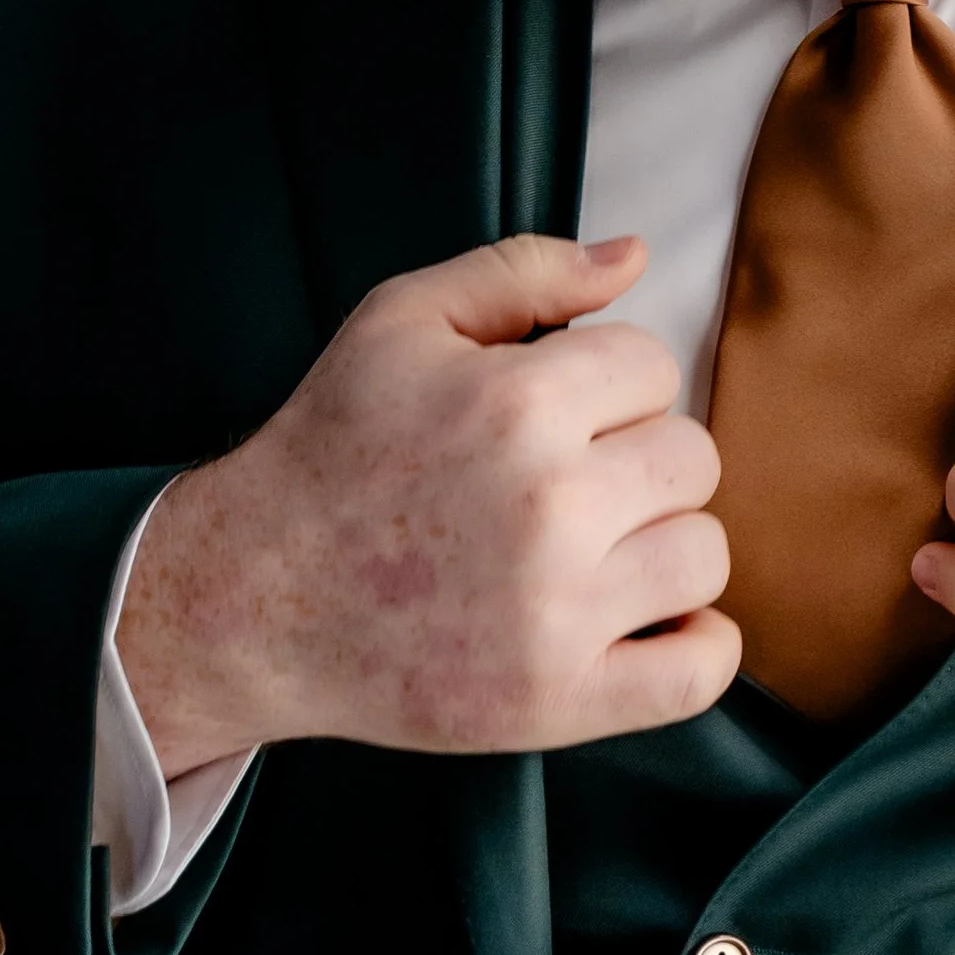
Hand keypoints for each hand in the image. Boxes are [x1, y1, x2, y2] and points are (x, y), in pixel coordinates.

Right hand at [118, 236, 739, 774]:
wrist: (249, 597)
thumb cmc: (331, 452)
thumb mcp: (401, 323)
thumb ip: (523, 273)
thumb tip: (633, 254)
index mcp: (517, 404)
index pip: (657, 369)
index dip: (610, 385)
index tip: (558, 416)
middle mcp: (548, 506)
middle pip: (691, 459)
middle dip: (636, 460)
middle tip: (567, 484)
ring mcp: (555, 613)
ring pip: (705, 554)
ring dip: (661, 546)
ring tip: (593, 549)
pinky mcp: (554, 700)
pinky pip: (699, 670)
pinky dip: (696, 646)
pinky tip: (645, 619)